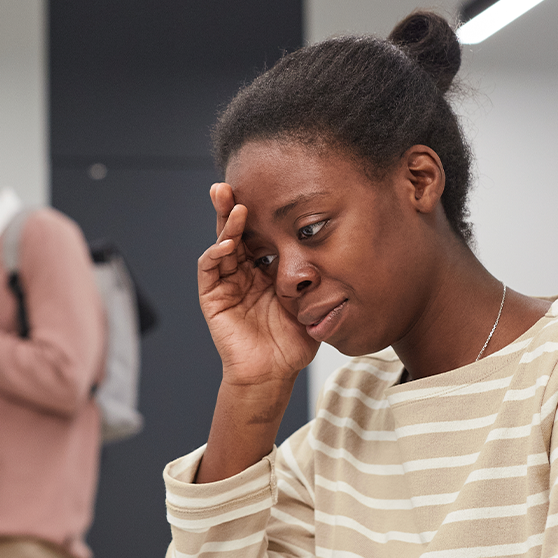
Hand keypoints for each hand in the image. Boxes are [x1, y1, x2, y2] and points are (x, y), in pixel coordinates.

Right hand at [200, 183, 317, 386]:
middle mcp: (243, 273)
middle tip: (231, 183)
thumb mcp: (312, 301)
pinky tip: (227, 244)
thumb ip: (319, 278)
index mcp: (265, 270)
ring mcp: (226, 284)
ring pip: (220, 244)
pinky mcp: (212, 298)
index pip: (258, 233)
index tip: (266, 187)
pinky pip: (209, 269)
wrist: (274, 374)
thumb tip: (349, 248)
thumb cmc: (293, 342)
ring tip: (233, 205)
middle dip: (231, 206)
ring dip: (223, 224)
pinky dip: (214, 253)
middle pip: (234, 232)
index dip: (259, 212)